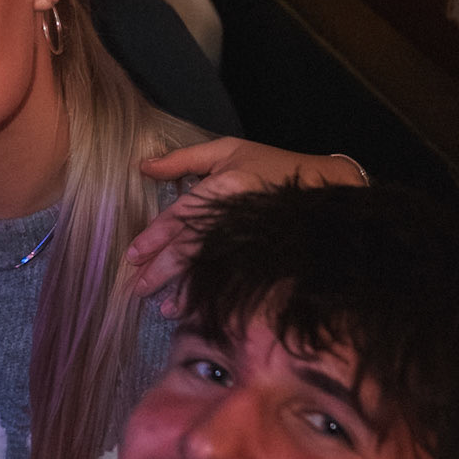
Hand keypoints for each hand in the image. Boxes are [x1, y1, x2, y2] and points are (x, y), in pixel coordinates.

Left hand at [127, 139, 367, 308]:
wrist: (326, 184)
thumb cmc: (272, 163)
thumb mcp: (228, 149)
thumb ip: (183, 159)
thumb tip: (143, 167)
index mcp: (224, 185)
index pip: (180, 216)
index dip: (154, 238)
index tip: (133, 256)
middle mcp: (236, 214)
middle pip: (190, 247)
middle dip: (161, 270)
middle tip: (137, 288)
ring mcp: (253, 237)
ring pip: (211, 268)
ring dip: (186, 290)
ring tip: (165, 309)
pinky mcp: (266, 254)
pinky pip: (235, 278)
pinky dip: (216, 295)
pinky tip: (201, 309)